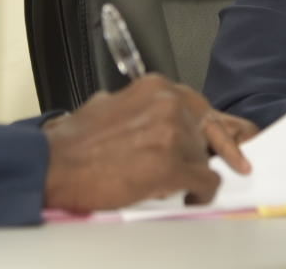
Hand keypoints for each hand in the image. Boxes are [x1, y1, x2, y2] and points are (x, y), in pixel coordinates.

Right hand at [42, 74, 250, 211]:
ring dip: (194, 174)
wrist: (54, 163)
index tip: (231, 140)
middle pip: (206, 132)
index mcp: (154, 87)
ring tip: (177, 185)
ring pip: (204, 158)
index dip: (215, 128)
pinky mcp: (172, 165)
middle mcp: (168, 104)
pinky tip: (191, 198)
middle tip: (224, 165)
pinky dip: (202, 193)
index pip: (199, 106)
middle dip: (207, 151)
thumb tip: (153, 122)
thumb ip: (140, 108)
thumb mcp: (109, 104)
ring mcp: (172, 134)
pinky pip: (206, 181)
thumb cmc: (74, 142)